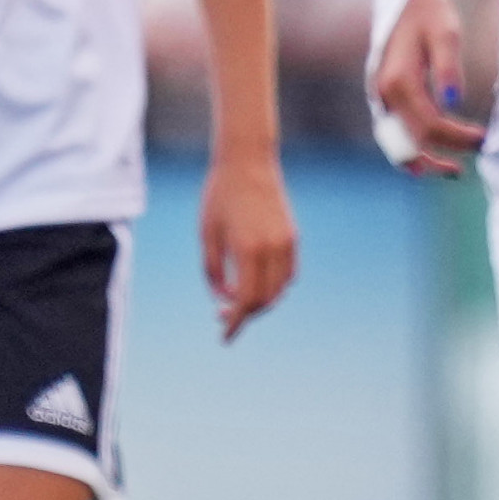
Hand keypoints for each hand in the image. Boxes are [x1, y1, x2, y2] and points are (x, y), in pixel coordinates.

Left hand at [200, 149, 297, 342]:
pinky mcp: (292, 237)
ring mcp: (287, 243)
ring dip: (260, 300)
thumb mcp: (206, 234)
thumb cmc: (219, 196)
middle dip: (245, 313)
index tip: (224, 336)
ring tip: (236, 298)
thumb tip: (223, 297)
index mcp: (248, 249)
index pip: (245, 299)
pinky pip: (288, 273)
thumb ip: (212, 270)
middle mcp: (273, 249)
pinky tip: (254, 282)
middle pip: (265, 299)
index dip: (235, 322)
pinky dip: (274, 286)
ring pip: (279, 289)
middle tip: (221, 315)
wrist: (247, 163)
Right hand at [370, 0, 483, 174]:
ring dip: (419, 160)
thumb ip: (448, 67)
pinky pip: (392, 131)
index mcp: (399, 80)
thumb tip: (456, 101)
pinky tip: (430, 150)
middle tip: (464, 169)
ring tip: (449, 170)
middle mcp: (383, 93)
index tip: (483, 139)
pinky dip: (409, 146)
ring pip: (394, 142)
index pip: (429, 125)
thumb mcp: (446, 33)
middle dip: (437, 158)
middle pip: (409, 142)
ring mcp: (379, 95)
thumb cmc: (430, 12)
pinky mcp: (382, 95)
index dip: (457, 138)